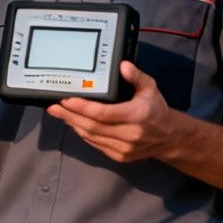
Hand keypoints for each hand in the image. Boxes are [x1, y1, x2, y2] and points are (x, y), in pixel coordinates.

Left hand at [45, 62, 170, 162]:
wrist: (168, 138)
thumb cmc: (156, 110)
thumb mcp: (150, 88)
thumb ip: (136, 76)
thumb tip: (122, 66)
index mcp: (137, 116)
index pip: (103, 113)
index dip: (82, 107)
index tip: (67, 100)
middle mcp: (130, 134)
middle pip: (92, 126)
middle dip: (70, 116)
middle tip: (54, 107)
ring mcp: (124, 148)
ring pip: (91, 137)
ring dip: (73, 124)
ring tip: (60, 113)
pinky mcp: (119, 156)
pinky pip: (95, 144)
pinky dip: (82, 133)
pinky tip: (74, 123)